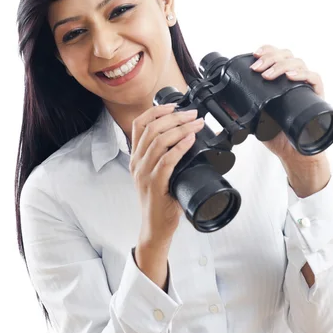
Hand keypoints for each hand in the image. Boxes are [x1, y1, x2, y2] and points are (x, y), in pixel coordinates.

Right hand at [130, 103, 204, 244]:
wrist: (155, 227)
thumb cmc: (159, 200)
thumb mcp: (155, 173)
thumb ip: (162, 156)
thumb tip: (183, 135)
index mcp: (136, 157)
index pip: (140, 124)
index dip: (157, 111)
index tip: (174, 105)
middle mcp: (137, 163)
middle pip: (152, 129)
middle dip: (175, 117)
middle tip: (193, 114)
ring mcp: (144, 173)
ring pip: (159, 141)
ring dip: (181, 129)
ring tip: (197, 124)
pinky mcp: (155, 184)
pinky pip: (167, 160)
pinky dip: (180, 147)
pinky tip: (190, 140)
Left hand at [249, 44, 325, 164]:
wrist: (292, 153)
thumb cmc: (276, 133)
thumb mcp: (255, 118)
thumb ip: (241, 111)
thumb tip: (224, 106)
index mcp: (281, 79)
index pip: (276, 55)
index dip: (267, 50)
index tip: (255, 54)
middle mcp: (294, 79)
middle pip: (286, 55)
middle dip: (269, 58)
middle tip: (257, 69)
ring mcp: (306, 86)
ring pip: (298, 63)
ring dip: (281, 65)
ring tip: (268, 75)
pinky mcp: (317, 96)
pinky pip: (315, 78)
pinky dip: (302, 74)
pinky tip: (290, 77)